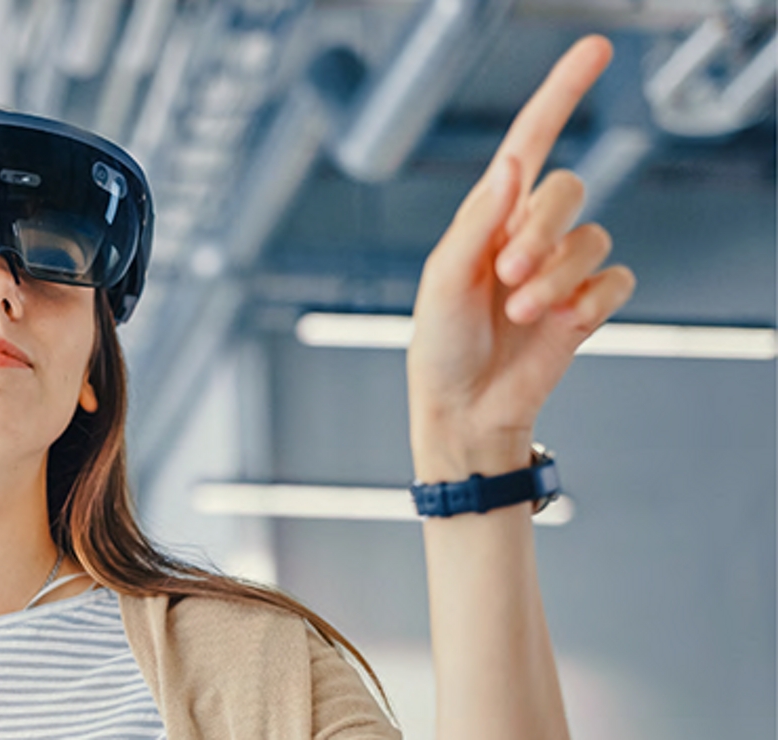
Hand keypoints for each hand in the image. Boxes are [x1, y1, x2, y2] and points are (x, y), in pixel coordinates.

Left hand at [407, 35, 637, 479]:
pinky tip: (560, 325)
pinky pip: (616, 281)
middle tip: (506, 275)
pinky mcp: (587, 304)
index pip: (530, 140)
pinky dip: (590, 303)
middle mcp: (528, 232)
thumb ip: (478, 219)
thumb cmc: (440, 345)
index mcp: (488, 215)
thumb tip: (512, 163)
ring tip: (519, 311)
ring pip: (594, 238)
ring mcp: (561, 268)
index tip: (596, 48)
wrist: (464, 408)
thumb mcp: (443, 278)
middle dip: (540, 231)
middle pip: (569, 189)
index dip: (561, 93)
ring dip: (557, 276)